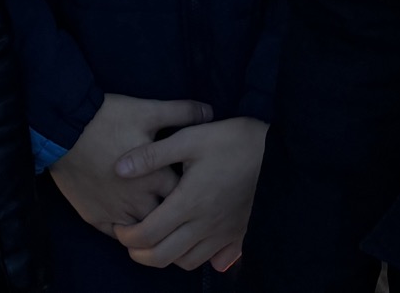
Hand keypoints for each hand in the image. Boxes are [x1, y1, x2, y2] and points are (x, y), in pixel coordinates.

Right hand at [49, 94, 214, 235]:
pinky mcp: (95, 217)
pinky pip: (116, 235)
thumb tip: (210, 112)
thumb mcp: (148, 110)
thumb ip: (181, 112)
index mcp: (155, 176)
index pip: (185, 196)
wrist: (64, 128)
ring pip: (142, 232)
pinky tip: (133, 226)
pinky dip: (126, 233)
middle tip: (179, 209)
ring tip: (159, 221)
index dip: (191, 192)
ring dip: (151, 226)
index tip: (194, 188)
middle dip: (173, 215)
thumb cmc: (108, 118)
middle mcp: (138, 200)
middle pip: (166, 219)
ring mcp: (115, 212)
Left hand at [111, 115, 267, 272]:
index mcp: (189, 202)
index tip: (118, 226)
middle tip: (129, 239)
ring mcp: (223, 234)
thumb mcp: (192, 138)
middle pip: (163, 257)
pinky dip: (195, 257)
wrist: (280, 154)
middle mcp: (205, 225)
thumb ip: (153, 154)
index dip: (126, 236)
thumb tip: (118, 168)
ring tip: (157, 238)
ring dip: (166, 257)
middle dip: (139, 254)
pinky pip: (213, 260)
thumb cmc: (235, 141)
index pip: (148, 234)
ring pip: (186, 262)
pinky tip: (190, 241)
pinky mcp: (238, 235)